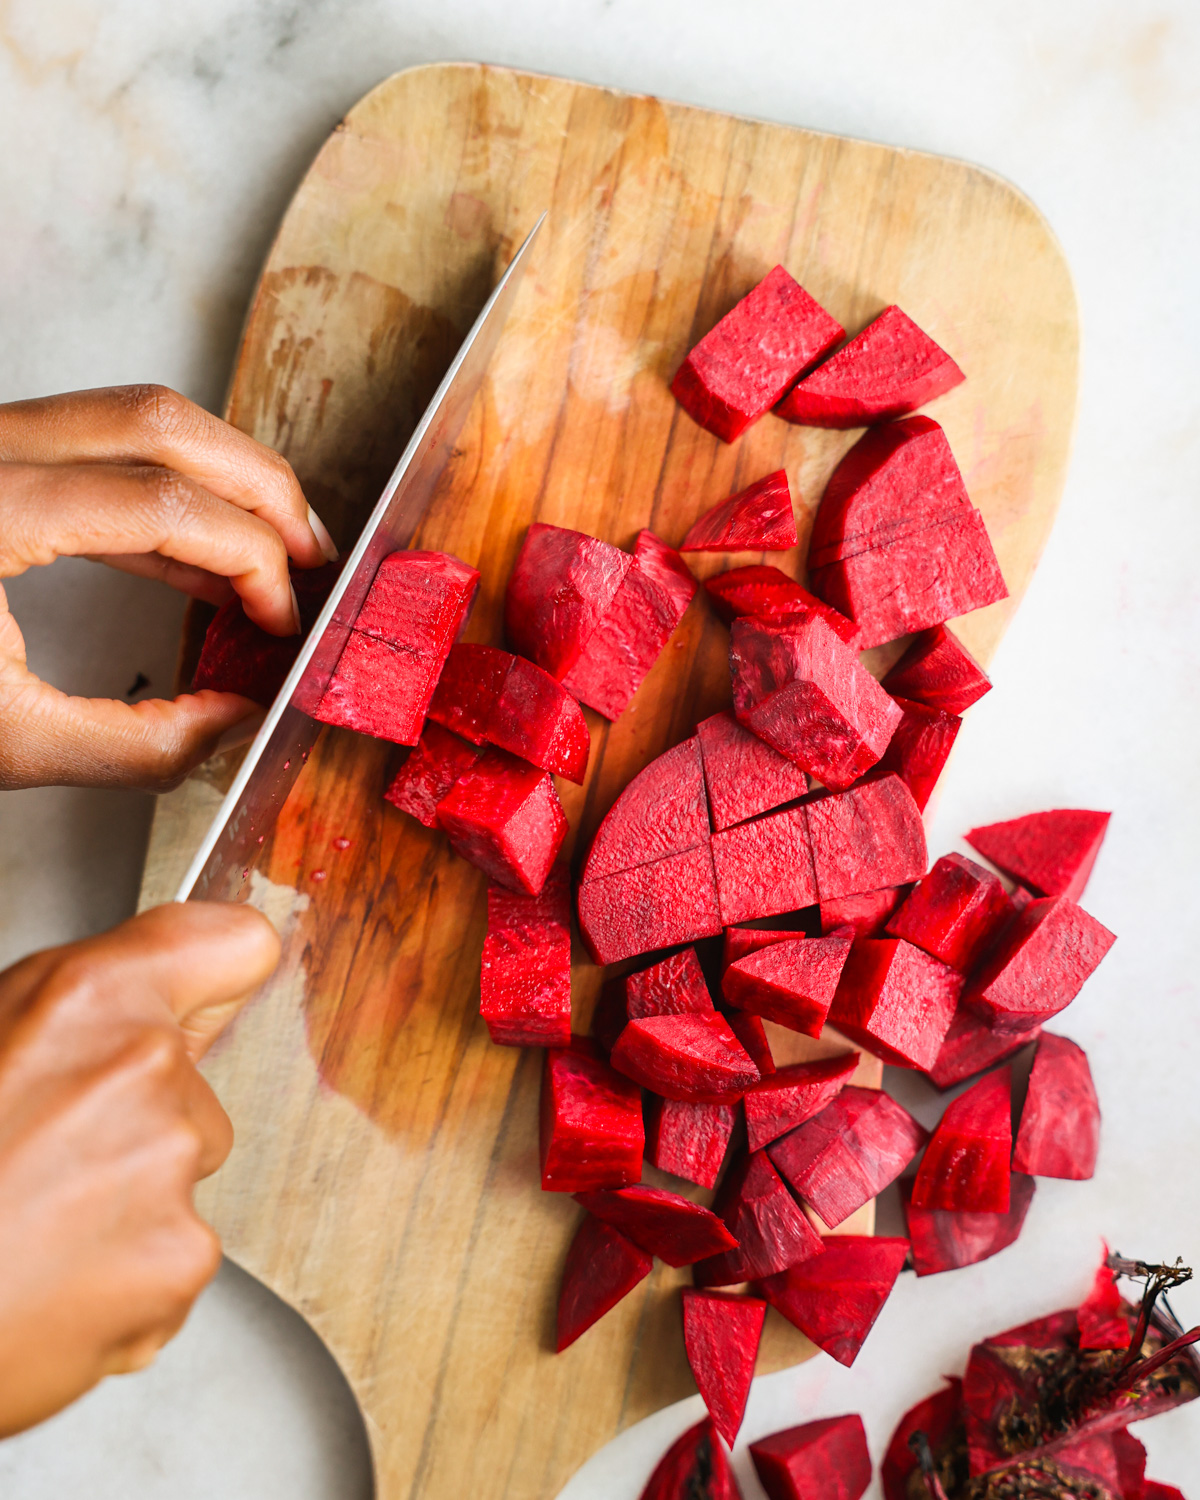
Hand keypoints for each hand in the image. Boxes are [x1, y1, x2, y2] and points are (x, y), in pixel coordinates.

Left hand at [0, 385, 337, 789]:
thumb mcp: (3, 743)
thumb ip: (139, 745)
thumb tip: (236, 719)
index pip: (164, 504)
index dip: (251, 559)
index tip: (281, 621)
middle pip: (163, 422)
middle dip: (261, 486)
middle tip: (316, 555)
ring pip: (136, 415)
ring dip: (223, 476)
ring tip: (277, 549)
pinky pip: (101, 445)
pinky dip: (168, 492)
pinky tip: (202, 555)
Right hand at [0, 901, 280, 1435]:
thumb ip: (77, 1015)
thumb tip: (146, 1012)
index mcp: (89, 996)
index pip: (234, 944)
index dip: (218, 977)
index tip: (203, 1000)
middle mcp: (145, 1068)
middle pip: (197, 1088)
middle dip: (141, 1122)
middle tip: (44, 1161)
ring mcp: (170, 1165)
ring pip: (184, 1175)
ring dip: (130, 1202)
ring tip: (34, 1225)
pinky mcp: (182, 1257)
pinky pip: (177, 1255)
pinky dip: (129, 1278)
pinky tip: (54, 1280)